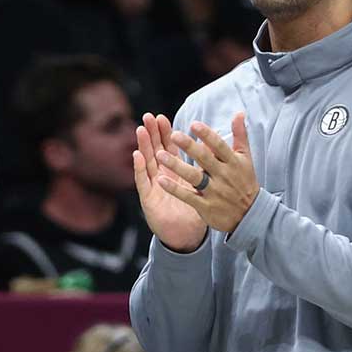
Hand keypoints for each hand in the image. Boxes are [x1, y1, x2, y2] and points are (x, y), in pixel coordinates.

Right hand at [133, 114, 207, 252]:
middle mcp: (163, 176)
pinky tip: (137, 156)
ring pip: (147, 162)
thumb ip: (207, 169)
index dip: (165, 134)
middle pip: (156, 151)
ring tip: (140, 130)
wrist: (186, 235)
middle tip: (148, 116)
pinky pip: (144, 182)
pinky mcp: (149, 199)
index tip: (163, 118)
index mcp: (176, 172)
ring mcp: (154, 187)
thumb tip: (214, 150)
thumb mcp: (203, 188)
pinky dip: (140, 168)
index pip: (170, 149)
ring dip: (143, 146)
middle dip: (152, 134)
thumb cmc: (194, 211)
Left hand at [154, 112, 259, 234]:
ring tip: (160, 154)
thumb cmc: (244, 181)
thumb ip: (240, 135)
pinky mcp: (206, 207)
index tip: (194, 124)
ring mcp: (215, 192)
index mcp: (233, 162)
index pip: (219, 146)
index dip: (207, 135)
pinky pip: (188, 196)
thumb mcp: (245, 158)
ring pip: (194, 177)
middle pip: (205, 159)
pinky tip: (160, 180)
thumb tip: (238, 112)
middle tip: (174, 135)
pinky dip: (174, 189)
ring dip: (176, 165)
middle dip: (189, 147)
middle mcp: (224, 176)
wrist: (250, 215)